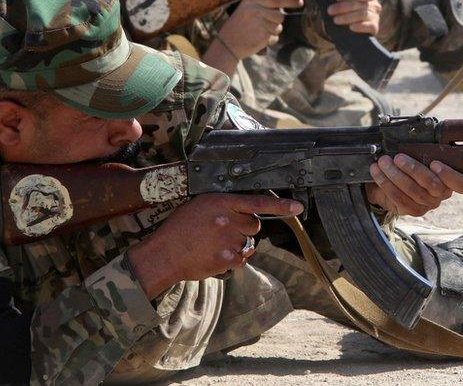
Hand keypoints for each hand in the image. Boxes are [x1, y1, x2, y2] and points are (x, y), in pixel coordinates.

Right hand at [127, 193, 302, 297]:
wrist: (164, 254)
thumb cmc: (179, 229)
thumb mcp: (199, 206)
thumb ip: (223, 207)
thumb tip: (243, 213)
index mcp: (220, 202)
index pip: (256, 202)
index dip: (280, 206)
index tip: (298, 207)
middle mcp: (227, 220)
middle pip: (254, 224)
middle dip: (245, 228)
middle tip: (225, 232)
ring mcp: (227, 240)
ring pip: (248, 243)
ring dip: (237, 245)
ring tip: (215, 245)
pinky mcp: (226, 259)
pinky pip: (242, 259)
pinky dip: (233, 259)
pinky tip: (216, 256)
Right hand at [220, 0, 303, 57]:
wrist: (227, 44)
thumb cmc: (238, 26)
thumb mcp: (246, 9)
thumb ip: (262, 6)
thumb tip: (282, 7)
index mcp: (252, 0)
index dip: (290, 1)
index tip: (300, 2)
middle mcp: (257, 10)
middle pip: (280, 15)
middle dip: (276, 21)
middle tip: (262, 25)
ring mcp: (260, 23)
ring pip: (279, 27)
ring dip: (272, 31)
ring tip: (258, 32)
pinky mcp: (263, 36)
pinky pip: (275, 38)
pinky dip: (269, 40)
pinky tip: (258, 39)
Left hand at [327, 0, 380, 33]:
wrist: (357, 28)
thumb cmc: (351, 12)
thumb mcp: (349, 2)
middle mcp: (375, 5)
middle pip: (359, 4)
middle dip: (343, 7)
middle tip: (330, 10)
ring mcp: (375, 16)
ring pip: (362, 14)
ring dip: (347, 17)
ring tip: (336, 20)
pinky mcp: (375, 27)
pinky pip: (369, 26)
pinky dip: (360, 26)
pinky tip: (351, 27)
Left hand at [365, 154, 462, 216]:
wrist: (392, 182)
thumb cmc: (411, 164)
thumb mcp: (421, 155)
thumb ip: (425, 150)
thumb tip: (416, 135)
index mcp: (451, 179)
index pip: (462, 184)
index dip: (450, 175)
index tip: (434, 163)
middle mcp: (442, 194)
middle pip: (432, 185)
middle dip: (413, 169)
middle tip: (398, 157)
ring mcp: (428, 204)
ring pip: (413, 191)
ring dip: (395, 174)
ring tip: (383, 162)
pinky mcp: (413, 210)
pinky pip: (399, 198)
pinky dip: (386, 183)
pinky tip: (377, 173)